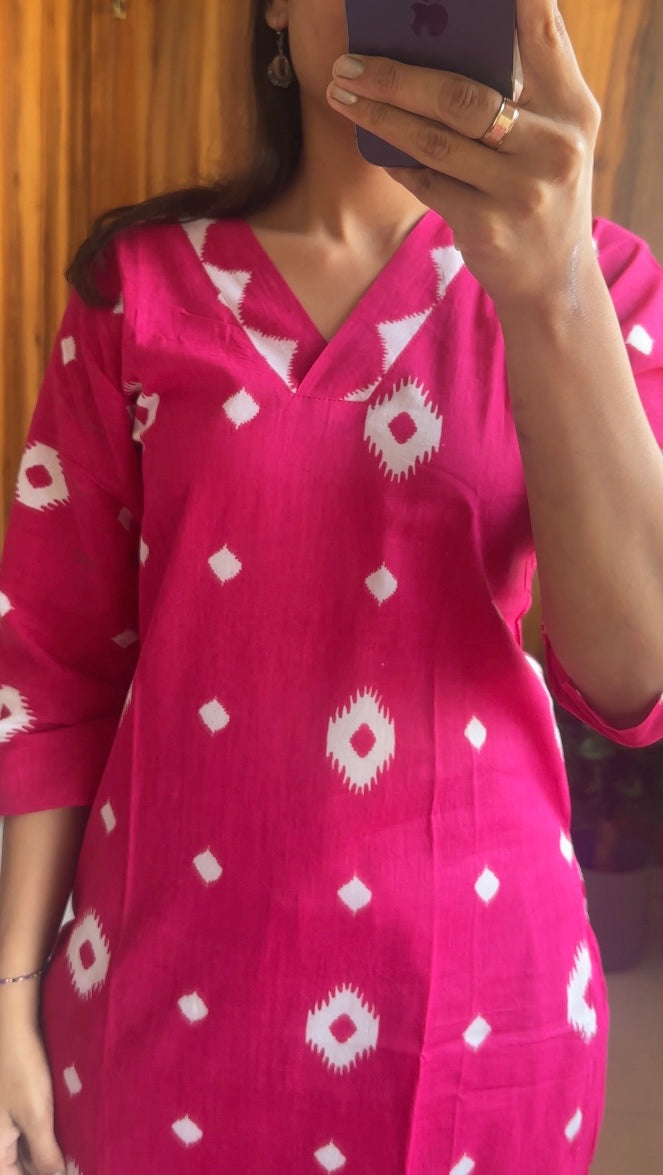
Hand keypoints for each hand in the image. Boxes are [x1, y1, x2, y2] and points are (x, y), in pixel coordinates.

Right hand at [0, 1020, 64, 1174]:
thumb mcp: (36, 1115)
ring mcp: (4, 1121)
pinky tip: (63, 1133)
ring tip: (70, 1152)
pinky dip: (42, 1137)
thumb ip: (45, 1153)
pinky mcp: (13, 1106)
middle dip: (42, 1167)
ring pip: (23, 1149)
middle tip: (70, 1163)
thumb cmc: (22, 1070)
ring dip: (44, 1153)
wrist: (13, 1028)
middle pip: (17, 1166)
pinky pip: (26, 1132)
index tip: (64, 1172)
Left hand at [327, 0, 600, 310]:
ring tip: (342, 94)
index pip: (543, 36)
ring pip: (434, 141)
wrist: (554, 281)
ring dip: (379, 116)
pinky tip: (373, 143)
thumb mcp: (556, 138)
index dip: (513, 1)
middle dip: (396, 75)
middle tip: (350, 63)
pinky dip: (397, 162)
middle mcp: (553, 146)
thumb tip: (445, 44)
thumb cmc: (542, 193)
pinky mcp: (488, 227)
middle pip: (461, 95)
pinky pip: (427, 184)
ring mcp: (520, 190)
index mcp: (573, 109)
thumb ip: (525, 92)